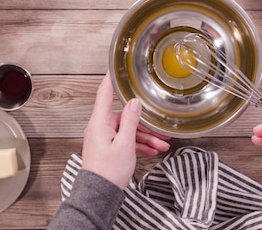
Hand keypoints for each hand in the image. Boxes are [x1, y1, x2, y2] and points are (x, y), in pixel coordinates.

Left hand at [82, 74, 170, 188]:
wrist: (99, 195)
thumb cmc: (108, 171)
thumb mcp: (125, 144)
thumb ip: (131, 121)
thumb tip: (134, 103)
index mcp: (100, 122)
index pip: (105, 93)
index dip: (111, 79)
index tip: (116, 67)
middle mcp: (100, 127)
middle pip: (125, 116)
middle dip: (145, 123)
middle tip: (161, 128)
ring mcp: (104, 137)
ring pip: (128, 130)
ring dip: (145, 137)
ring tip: (162, 144)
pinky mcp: (108, 147)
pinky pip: (126, 140)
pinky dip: (139, 144)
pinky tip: (153, 150)